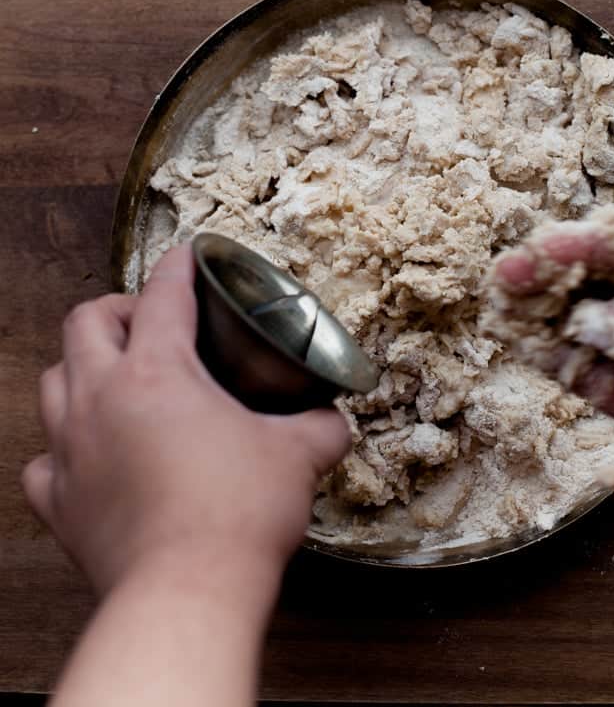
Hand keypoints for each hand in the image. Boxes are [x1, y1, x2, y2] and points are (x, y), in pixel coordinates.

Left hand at [22, 244, 350, 599]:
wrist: (186, 593)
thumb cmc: (238, 514)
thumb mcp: (297, 456)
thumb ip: (318, 426)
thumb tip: (333, 420)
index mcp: (157, 373)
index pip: (163, 296)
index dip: (179, 268)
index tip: (190, 258)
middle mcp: (100, 399)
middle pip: (85, 323)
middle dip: (115, 309)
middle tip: (146, 323)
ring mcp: (70, 450)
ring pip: (51, 381)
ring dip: (80, 368)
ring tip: (113, 379)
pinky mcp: (59, 502)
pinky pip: (42, 459)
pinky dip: (60, 448)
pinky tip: (87, 455)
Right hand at [494, 220, 613, 440]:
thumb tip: (590, 318)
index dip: (591, 243)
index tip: (541, 247)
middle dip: (561, 277)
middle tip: (509, 274)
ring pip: (598, 332)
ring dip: (549, 318)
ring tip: (504, 307)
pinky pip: (595, 377)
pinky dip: (559, 362)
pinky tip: (525, 344)